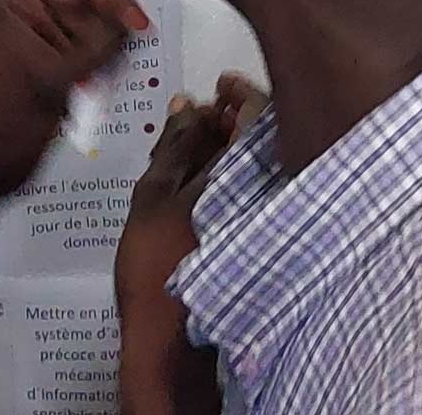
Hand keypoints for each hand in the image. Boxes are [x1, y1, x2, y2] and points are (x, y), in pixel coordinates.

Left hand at [0, 0, 148, 231]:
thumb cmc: (5, 121)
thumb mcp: (56, 76)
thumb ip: (100, 46)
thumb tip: (134, 22)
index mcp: (17, 4)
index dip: (116, 2)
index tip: (140, 24)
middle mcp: (28, 15)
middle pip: (90, 9)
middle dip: (108, 35)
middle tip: (119, 61)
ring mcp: (40, 40)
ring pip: (94, 33)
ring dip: (104, 57)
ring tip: (94, 83)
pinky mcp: (51, 64)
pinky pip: (89, 55)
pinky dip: (98, 69)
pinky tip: (89, 89)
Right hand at [115, 82, 260, 414]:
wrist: (169, 338)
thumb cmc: (159, 263)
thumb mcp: (154, 195)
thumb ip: (174, 145)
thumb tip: (187, 103)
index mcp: (250, 173)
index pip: (263, 113)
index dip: (243, 91)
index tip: (220, 83)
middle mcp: (266, 192)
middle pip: (261, 137)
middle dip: (231, 117)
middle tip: (200, 112)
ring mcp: (263, 218)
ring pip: (254, 165)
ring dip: (228, 145)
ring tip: (194, 142)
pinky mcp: (255, 238)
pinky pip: (250, 189)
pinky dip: (230, 174)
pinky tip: (203, 177)